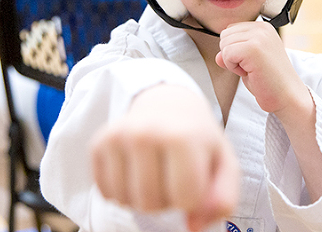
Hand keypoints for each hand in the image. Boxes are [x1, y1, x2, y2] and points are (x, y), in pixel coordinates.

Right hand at [90, 84, 239, 230]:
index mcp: (183, 136)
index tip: (195, 177)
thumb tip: (194, 227)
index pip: (185, 199)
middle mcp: (147, 133)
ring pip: (126, 201)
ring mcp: (119, 137)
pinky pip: (105, 193)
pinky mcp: (98, 143)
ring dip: (142, 198)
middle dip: (166, 201)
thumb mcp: (223, 162)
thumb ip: (223, 198)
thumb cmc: (197, 138)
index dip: (192, 198)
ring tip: (155, 174)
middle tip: (172, 176)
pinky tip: (135, 171)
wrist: (166, 103)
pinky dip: (122, 192)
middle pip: (151, 203)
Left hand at [215, 21, 307, 118]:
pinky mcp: (253, 48)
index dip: (234, 49)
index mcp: (263, 28)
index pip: (231, 29)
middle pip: (225, 35)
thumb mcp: (249, 63)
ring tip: (252, 69)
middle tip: (251, 67)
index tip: (251, 61)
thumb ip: (233, 54)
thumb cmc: (271, 82)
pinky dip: (233, 67)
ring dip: (232, 61)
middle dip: (231, 54)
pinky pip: (226, 54)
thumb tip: (218, 56)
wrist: (288, 96)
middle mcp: (262, 28)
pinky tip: (250, 72)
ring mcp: (259, 36)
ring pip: (224, 44)